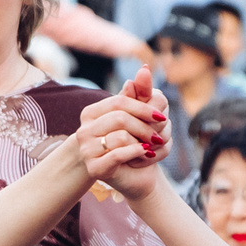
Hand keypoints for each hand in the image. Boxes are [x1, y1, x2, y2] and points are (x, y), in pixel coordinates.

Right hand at [77, 66, 168, 198]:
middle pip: (121, 118)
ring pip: (121, 136)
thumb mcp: (137, 116)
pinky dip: (137, 152)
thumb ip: (140, 93)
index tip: (162, 117)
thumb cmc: (132, 142)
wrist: (130, 177)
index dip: (143, 107)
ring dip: (142, 142)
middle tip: (159, 137)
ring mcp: (86, 150)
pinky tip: (146, 153)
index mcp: (91, 113)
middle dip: (145, 127)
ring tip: (150, 148)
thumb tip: (145, 69)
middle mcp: (83, 130)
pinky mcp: (94, 168)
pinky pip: (119, 154)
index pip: (119, 101)